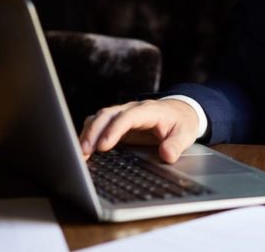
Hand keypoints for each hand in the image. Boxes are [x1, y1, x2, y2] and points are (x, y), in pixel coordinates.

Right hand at [80, 99, 199, 163]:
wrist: (180, 112)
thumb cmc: (181, 123)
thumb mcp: (185, 134)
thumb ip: (176, 145)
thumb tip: (167, 155)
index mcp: (150, 110)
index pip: (129, 116)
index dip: (115, 129)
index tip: (104, 146)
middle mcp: (133, 109)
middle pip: (108, 114)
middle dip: (94, 131)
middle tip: (84, 152)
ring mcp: (123, 114)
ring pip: (100, 117)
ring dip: (88, 133)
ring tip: (79, 154)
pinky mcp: (117, 123)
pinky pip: (99, 124)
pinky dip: (89, 134)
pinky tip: (83, 151)